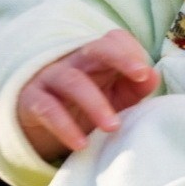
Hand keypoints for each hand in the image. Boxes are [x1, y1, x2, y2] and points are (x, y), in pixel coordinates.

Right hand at [16, 30, 160, 160]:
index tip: (146, 73)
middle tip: (141, 76)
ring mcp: (50, 78)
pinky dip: (65, 127)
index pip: (114, 40)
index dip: (131, 52)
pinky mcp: (31, 100)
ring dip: (95, 103)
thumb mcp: (114, 98)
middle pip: (95, 48)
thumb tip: (153, 76)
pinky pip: (47, 109)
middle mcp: (73, 62)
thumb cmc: (83, 108)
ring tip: (114, 127)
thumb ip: (135, 87)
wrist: (39, 127)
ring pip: (72, 81)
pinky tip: (81, 144)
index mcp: (97, 59)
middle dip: (120, 57)